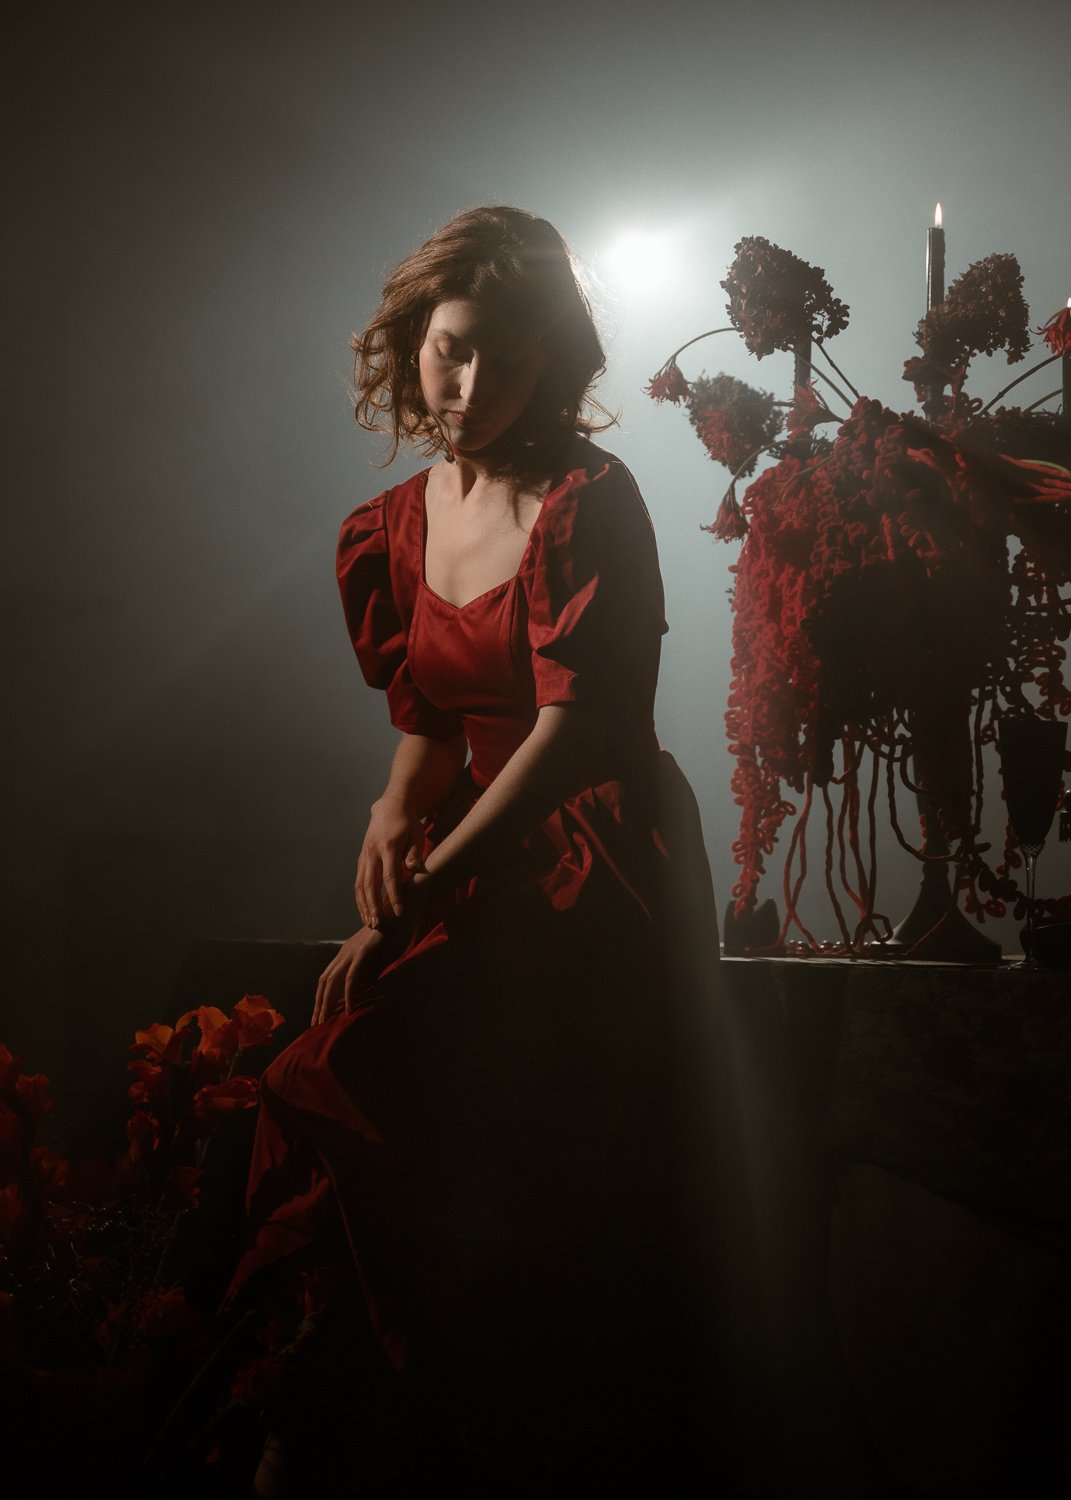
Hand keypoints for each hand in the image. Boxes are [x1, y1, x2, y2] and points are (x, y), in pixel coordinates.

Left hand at [312, 927, 391, 1025]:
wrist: (402, 913)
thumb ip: (367, 971)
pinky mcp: (364, 951)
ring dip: (328, 1002)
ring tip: (325, 1020)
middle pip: (325, 981)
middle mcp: (345, 952)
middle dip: (319, 1004)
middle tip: (316, 1024)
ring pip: (333, 980)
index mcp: (346, 953)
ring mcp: (353, 951)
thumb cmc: (393, 935)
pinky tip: (349, 1008)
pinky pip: (352, 976)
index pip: (327, 978)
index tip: (319, 1014)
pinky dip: (349, 993)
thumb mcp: (376, 956)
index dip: (321, 997)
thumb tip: (362, 990)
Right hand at [355, 797, 425, 927]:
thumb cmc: (408, 823)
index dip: (393, 896)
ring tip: (369, 922)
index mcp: (388, 847)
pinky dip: (360, 896)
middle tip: (377, 924)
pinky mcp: (361, 857)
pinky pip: (358, 880)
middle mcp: (372, 852)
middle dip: (373, 906)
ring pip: (360, 884)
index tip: (398, 911)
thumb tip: (414, 870)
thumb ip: (415, 853)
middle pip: (370, 884)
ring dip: (363, 905)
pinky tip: (364, 909)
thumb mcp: (417, 834)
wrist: (391, 806)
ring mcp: (364, 855)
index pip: (390, 876)